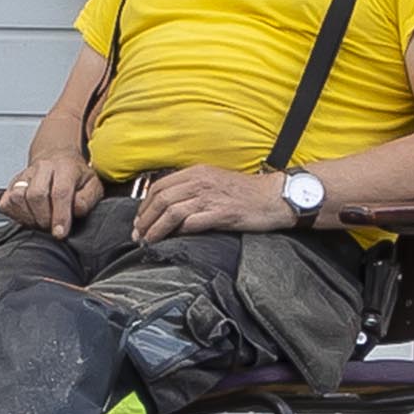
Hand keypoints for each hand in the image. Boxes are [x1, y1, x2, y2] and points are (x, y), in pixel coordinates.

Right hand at [0, 152, 102, 236]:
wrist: (58, 159)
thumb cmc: (76, 177)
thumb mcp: (93, 186)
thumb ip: (88, 199)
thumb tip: (75, 209)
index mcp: (65, 167)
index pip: (60, 192)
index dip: (60, 216)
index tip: (60, 233)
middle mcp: (43, 167)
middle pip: (36, 196)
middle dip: (44, 218)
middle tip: (51, 226)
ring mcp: (25, 174)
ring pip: (18, 198)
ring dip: (29, 217)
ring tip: (40, 221)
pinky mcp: (12, 183)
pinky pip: (6, 202)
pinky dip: (15, 214)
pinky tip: (29, 216)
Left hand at [127, 165, 302, 241]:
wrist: (276, 196)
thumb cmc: (246, 192)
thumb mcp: (215, 182)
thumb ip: (193, 189)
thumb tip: (169, 205)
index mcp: (197, 172)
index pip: (159, 186)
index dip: (144, 205)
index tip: (139, 220)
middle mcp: (201, 182)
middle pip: (161, 199)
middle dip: (144, 219)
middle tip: (138, 235)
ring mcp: (211, 197)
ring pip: (171, 212)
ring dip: (155, 229)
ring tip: (148, 241)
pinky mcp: (222, 214)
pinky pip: (192, 223)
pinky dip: (177, 232)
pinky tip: (170, 241)